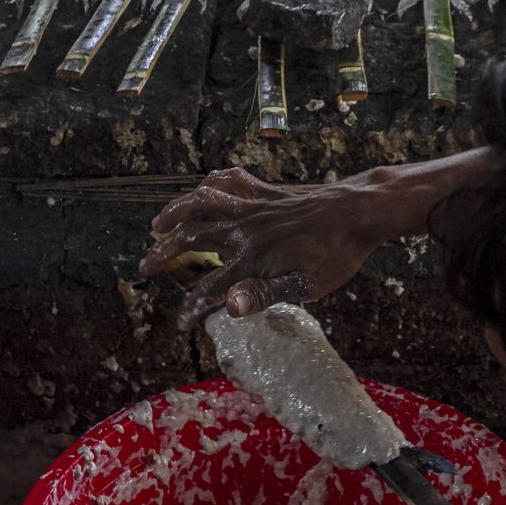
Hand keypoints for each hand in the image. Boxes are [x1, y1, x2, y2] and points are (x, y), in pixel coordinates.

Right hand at [138, 167, 388, 329]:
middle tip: (147, 267)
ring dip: (175, 213)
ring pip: (201, 203)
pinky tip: (204, 188)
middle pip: (191, 239)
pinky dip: (211, 183)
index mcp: (252, 259)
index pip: (209, 288)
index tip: (180, 324)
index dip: (191, 308)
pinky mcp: (267, 191)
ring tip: (159, 225)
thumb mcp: (306, 284)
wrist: (358, 212)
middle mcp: (244, 230)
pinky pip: (230, 180)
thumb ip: (264, 294)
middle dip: (164, 255)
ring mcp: (254, 206)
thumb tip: (229, 306)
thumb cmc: (337, 254)